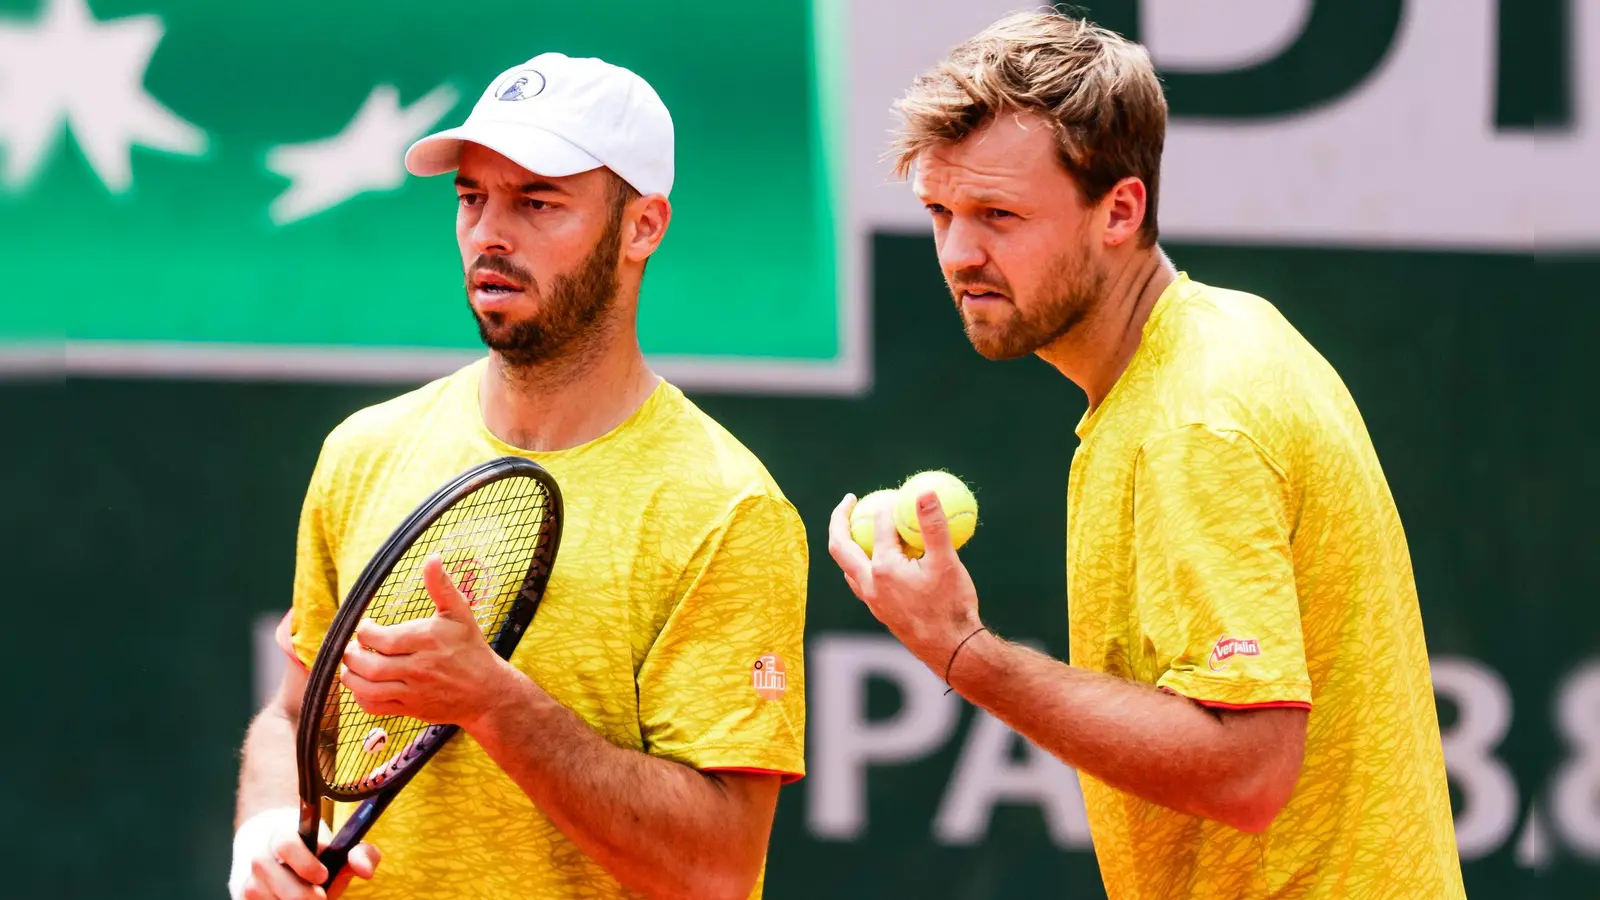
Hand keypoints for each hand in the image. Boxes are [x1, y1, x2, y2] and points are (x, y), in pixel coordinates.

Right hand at [238, 820, 379, 899]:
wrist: (282, 863)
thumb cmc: (317, 859)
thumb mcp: (339, 852)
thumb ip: (359, 855)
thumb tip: (365, 870)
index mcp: (283, 837)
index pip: (287, 844)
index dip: (304, 862)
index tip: (324, 876)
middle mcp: (261, 857)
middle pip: (274, 878)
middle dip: (300, 894)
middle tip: (321, 899)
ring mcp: (249, 881)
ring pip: (262, 897)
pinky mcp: (243, 898)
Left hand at [341, 553, 514, 728]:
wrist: (487, 691)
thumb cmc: (470, 648)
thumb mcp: (460, 613)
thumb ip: (442, 586)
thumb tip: (433, 557)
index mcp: (428, 640)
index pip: (381, 639)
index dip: (364, 631)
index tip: (367, 626)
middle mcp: (420, 667)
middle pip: (371, 665)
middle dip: (352, 655)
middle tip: (353, 647)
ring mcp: (414, 691)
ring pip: (369, 688)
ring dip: (351, 676)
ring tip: (352, 665)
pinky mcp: (411, 709)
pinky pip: (376, 707)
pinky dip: (361, 697)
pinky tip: (363, 685)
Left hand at [826, 489, 983, 671]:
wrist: (951, 650)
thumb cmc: (951, 606)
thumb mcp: (947, 562)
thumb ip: (933, 525)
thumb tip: (924, 491)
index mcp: (884, 568)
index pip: (879, 526)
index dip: (888, 506)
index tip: (897, 494)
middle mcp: (870, 584)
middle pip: (840, 545)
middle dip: (840, 519)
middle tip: (850, 499)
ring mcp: (872, 600)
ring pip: (848, 567)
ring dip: (847, 544)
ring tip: (857, 528)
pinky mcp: (879, 611)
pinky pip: (860, 582)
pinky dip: (862, 564)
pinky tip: (878, 561)